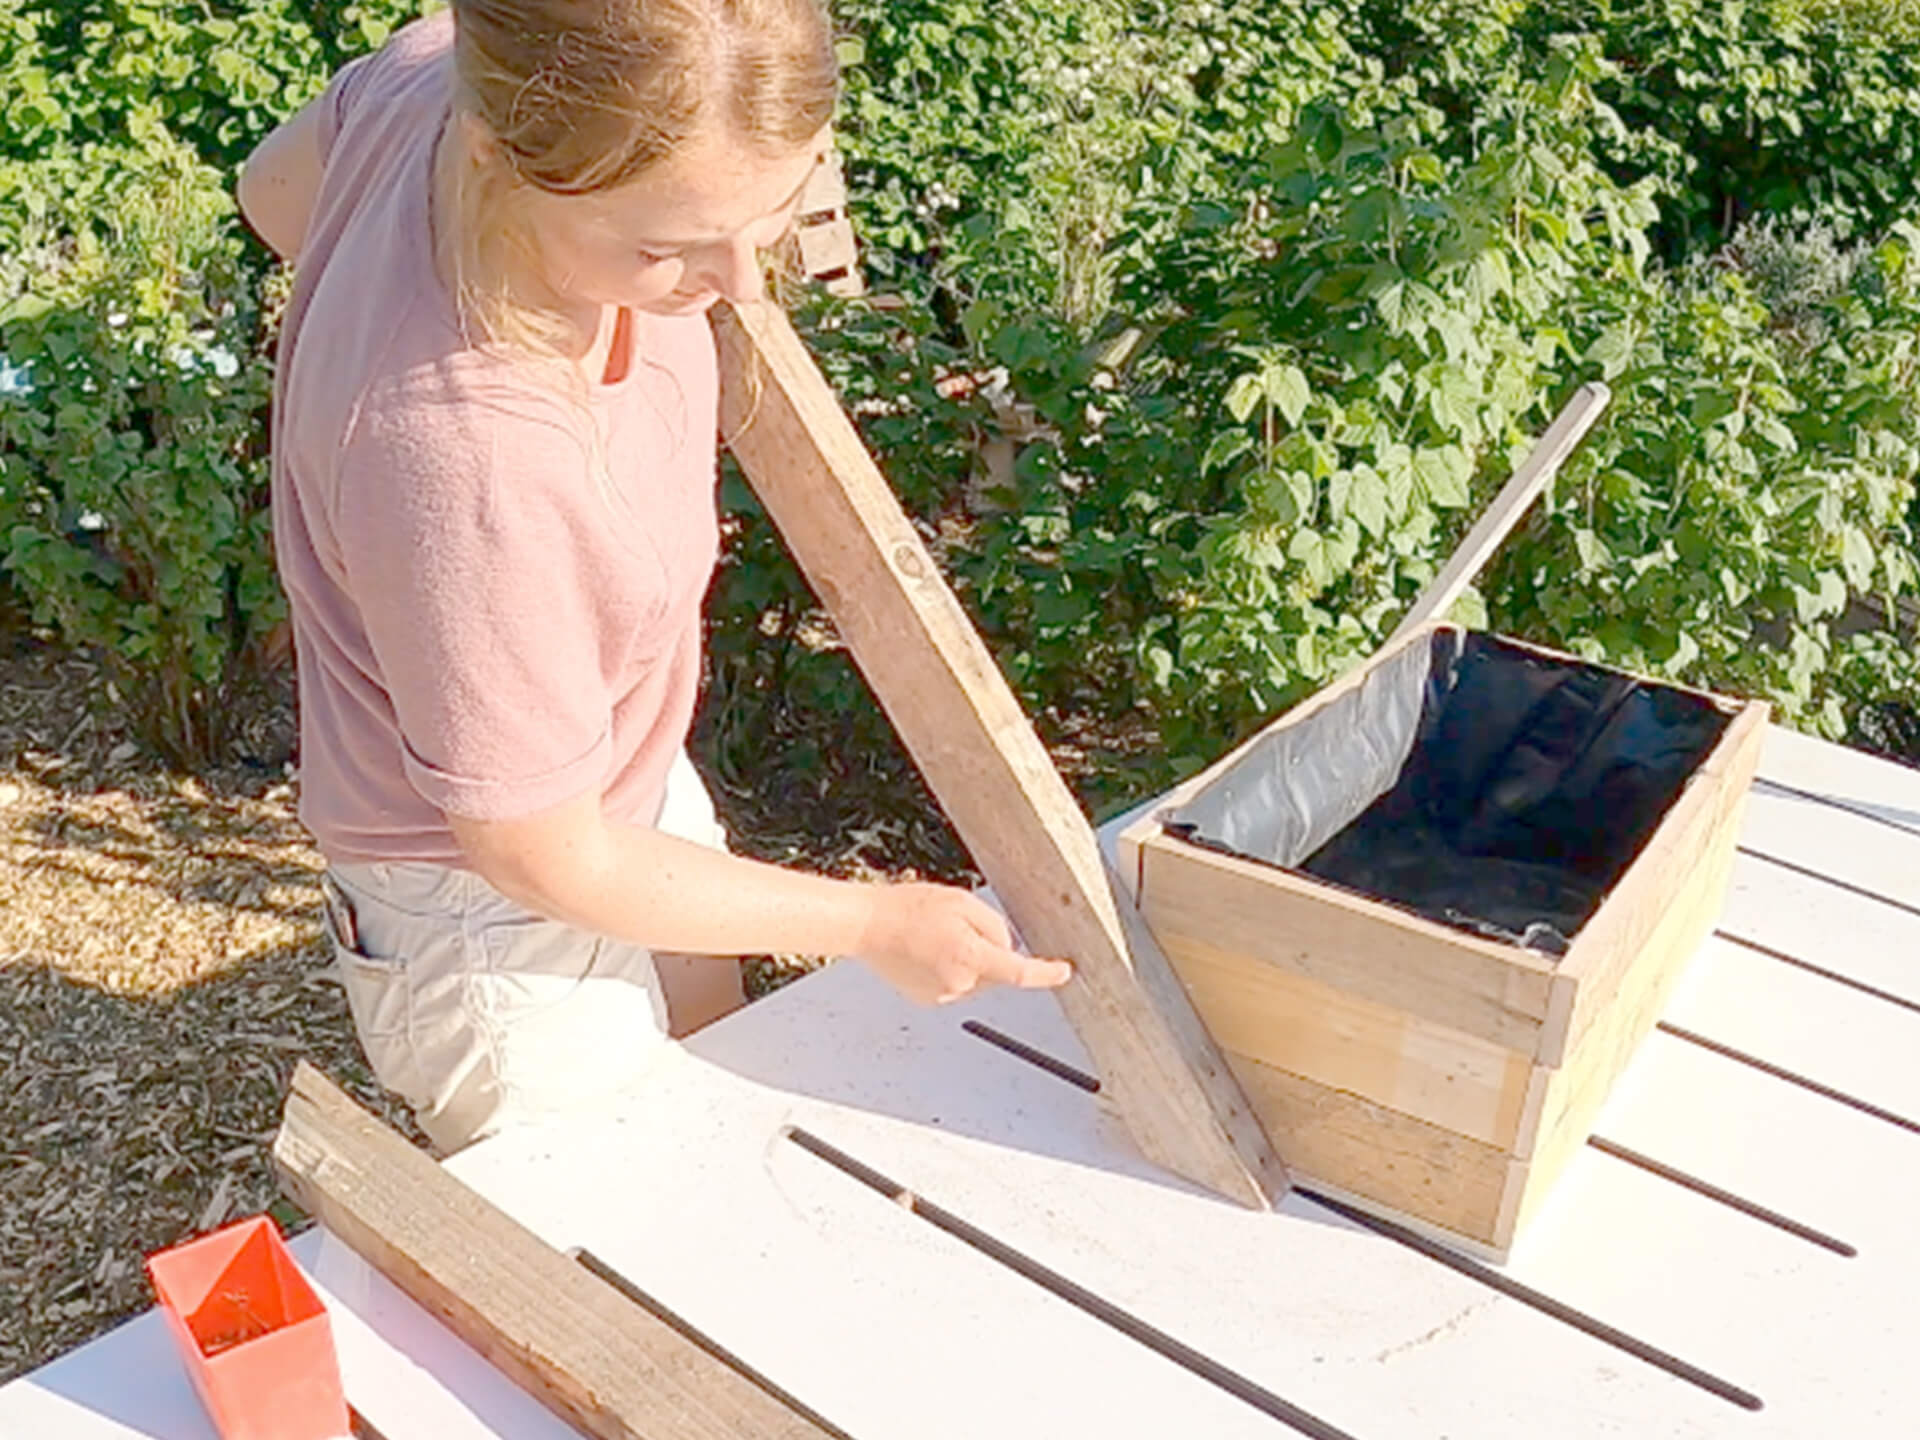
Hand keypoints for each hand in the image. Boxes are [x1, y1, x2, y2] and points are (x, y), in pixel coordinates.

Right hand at [857, 882, 1072, 1005]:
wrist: (866, 926)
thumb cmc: (908, 909)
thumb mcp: (961, 902)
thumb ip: (993, 925)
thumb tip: (1006, 947)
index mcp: (971, 958)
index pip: (1021, 972)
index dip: (1046, 973)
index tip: (1064, 972)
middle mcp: (959, 984)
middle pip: (995, 971)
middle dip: (989, 951)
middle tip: (957, 927)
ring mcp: (942, 995)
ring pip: (975, 978)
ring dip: (967, 960)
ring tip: (934, 937)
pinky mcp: (928, 999)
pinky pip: (954, 983)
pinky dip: (949, 968)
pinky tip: (926, 951)